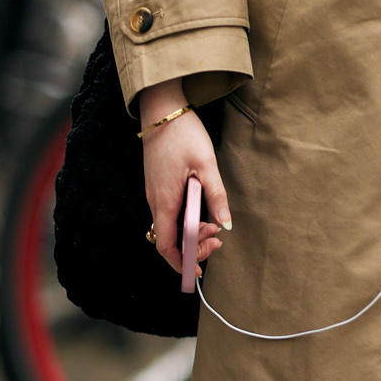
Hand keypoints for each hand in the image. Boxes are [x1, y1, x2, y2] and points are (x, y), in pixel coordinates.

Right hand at [139, 81, 230, 274]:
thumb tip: (226, 226)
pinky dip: (184, 220)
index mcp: (165, 200)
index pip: (166, 245)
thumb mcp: (207, 164)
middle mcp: (155, 201)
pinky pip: (168, 214)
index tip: (199, 270)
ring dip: (190, 233)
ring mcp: (154, 194)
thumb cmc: (183, 134)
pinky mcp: (157, 186)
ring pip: (169, 227)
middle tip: (218, 241)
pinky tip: (201, 210)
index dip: (181, 262)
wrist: (162, 109)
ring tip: (213, 224)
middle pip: (168, 240)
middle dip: (192, 247)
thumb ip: (216, 196)